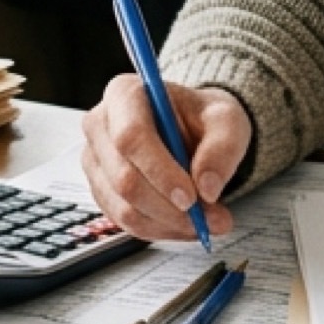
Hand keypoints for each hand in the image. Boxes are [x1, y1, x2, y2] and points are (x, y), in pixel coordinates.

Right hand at [80, 75, 251, 241]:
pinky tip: (187, 224)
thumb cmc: (203, 117)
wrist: (192, 129)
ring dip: (169, 224)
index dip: (160, 171)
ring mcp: (96, 161)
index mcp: (125, 94)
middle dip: (170, 207)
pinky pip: (126, 223)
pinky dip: (161, 229)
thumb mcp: (227, 120)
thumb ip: (222, 148)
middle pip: (124, 179)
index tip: (192, 197)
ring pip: (124, 208)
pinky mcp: (101, 190)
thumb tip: (207, 188)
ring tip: (207, 222)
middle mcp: (100, 126)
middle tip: (210, 219)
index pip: (131, 136)